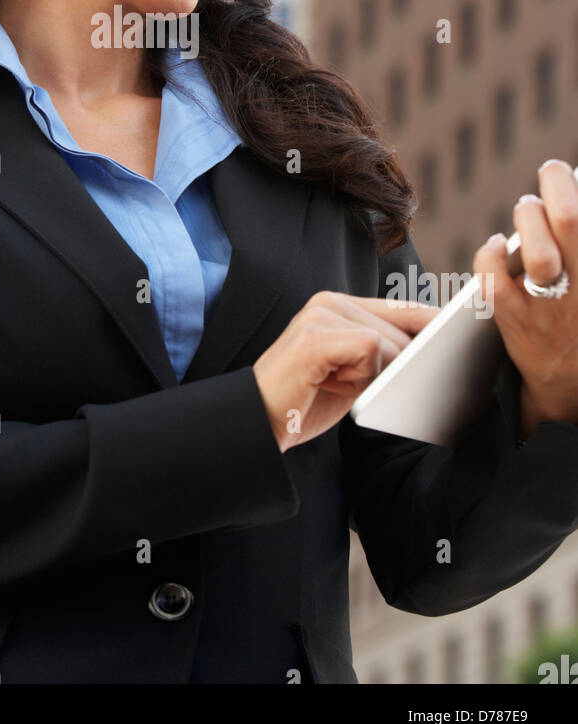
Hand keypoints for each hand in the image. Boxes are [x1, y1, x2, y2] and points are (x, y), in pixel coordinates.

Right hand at [252, 293, 437, 451]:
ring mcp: (321, 316)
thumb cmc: (306, 401)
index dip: (435, 324)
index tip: (464, 338)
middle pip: (402, 330)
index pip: (404, 309)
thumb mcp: (354, 375)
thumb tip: (433, 358)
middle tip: (363, 387)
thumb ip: (384, 357)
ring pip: (389, 343)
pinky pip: (370, 350)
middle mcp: (331, 302)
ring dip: (374, 377)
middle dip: (402, 365)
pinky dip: (362, 376)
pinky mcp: (316, 337)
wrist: (259, 422)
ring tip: (335, 384)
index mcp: (340, 306)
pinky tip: (332, 383)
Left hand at [473, 158, 577, 433]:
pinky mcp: (517, 321)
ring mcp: (551, 304)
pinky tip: (495, 246)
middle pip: (569, 219)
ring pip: (535, 246)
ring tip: (528, 208)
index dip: (574, 186)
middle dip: (557, 186)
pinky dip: (490, 253)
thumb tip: (569, 197)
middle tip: (552, 171)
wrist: (573, 387)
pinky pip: (493, 276)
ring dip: (529, 217)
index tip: (567, 169)